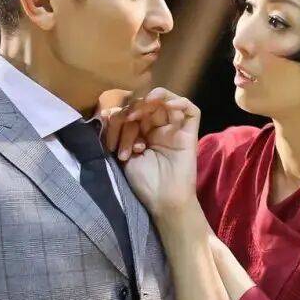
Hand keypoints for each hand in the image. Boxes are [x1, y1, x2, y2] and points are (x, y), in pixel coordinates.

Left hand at [102, 88, 199, 215]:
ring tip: (140, 110)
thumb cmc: (144, 182)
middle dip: (132, 110)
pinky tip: (167, 104)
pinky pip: (191, 110)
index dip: (120, 117)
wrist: (163, 199)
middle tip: (127, 121)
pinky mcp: (190, 133)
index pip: (131, 113)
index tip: (112, 137)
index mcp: (143, 134)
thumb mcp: (124, 154)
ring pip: (166, 102)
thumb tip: (108, 112)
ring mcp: (175, 130)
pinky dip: (179, 102)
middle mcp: (159, 129)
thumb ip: (120, 132)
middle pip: (146, 106)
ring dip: (153, 100)